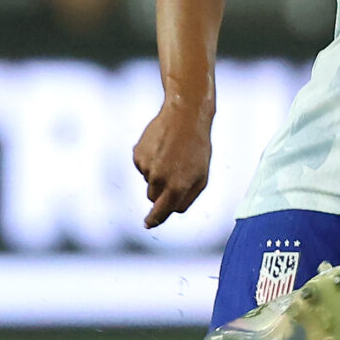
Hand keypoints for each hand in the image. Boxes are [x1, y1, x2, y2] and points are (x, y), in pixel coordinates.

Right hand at [132, 97, 212, 228]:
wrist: (185, 116)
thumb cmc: (197, 148)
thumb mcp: (201, 177)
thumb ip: (186, 198)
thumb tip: (171, 210)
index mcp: (177, 187)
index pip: (161, 213)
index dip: (155, 219)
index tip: (148, 223)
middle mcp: (159, 179)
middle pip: (154, 198)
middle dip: (162, 191)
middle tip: (175, 171)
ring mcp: (146, 167)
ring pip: (148, 181)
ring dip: (158, 173)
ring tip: (171, 155)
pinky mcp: (138, 155)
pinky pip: (142, 167)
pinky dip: (150, 160)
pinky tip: (161, 148)